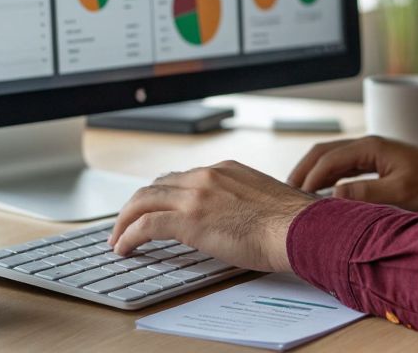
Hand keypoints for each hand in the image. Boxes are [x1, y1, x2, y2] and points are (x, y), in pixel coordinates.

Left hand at [108, 160, 316, 272]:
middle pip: (157, 185)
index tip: (154, 207)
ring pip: (144, 200)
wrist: (299, 228)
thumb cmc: (291, 222)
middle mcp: (206, 176)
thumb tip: (236, 218)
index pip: (182, 178)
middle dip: (138, 204)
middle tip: (127, 222)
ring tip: (118, 238)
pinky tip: (123, 247)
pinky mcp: (189, 219)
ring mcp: (196, 195)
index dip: (163, 194)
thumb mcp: (262, 199)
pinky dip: (128, 235)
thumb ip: (241, 201)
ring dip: (125, 220)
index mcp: (224, 170)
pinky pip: (145, 225)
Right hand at [287, 135, 417, 211]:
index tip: (296, 197)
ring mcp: (370, 152)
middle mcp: (367, 145)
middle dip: (303, 170)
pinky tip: (321, 192)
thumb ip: (366, 194)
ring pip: (331, 157)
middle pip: (323, 152)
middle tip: (285, 192)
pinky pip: (342, 165)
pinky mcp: (375, 161)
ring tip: (296, 192)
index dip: (310, 178)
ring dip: (313, 172)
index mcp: (371, 147)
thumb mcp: (401, 193)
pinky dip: (326, 176)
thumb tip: (333, 197)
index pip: (328, 159)